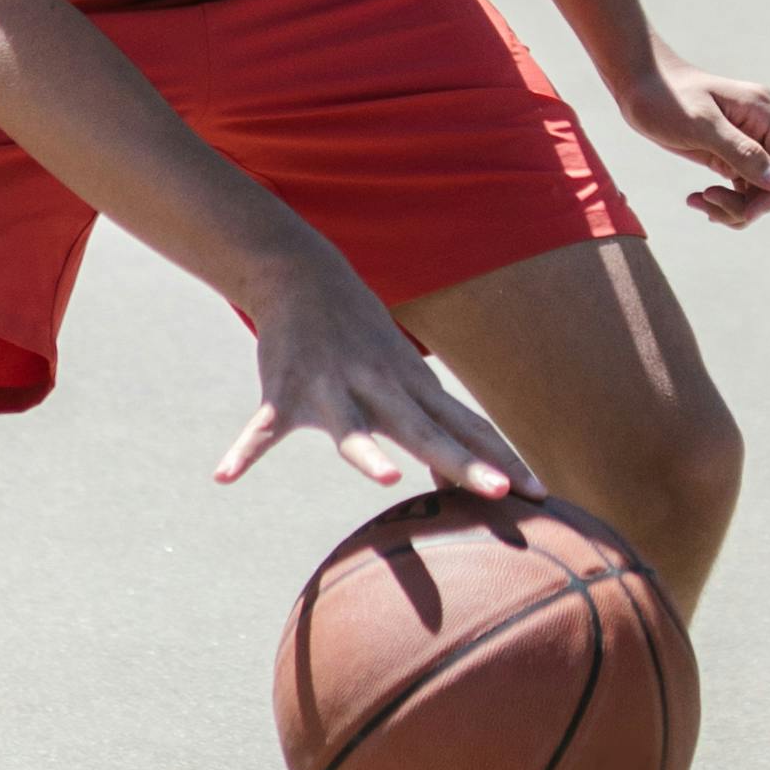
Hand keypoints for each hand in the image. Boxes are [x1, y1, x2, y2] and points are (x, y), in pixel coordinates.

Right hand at [217, 244, 537, 496]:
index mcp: (414, 389)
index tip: (544, 495)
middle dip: (465, 462)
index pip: (469, 427)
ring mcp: (334, 388)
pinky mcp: (286, 390)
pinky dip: (244, 450)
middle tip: (501, 493)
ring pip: (352, 428)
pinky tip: (226, 476)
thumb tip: (466, 478)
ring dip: (367, 453)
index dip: (505, 459)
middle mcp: (382, 389)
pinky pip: (264, 428)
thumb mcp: (404, 378)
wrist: (303, 273)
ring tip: (385, 478)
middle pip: (429, 431)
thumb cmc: (363, 338)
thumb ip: (435, 427)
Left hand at [614, 49, 769, 228]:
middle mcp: (761, 128)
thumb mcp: (702, 125)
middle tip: (712, 200)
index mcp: (764, 114)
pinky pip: (741, 189)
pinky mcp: (728, 154)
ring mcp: (746, 143)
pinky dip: (724, 202)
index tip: (747, 211)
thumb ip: (742, 153)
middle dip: (751, 203)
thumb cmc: (667, 98)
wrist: (638, 85)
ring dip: (734, 207)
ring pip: (759, 191)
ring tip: (699, 201)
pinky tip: (697, 200)